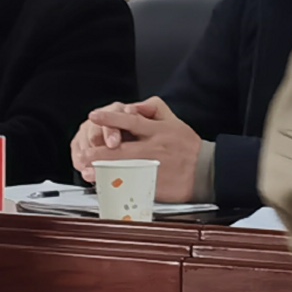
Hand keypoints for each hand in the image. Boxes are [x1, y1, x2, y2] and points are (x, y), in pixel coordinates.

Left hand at [74, 95, 210, 204]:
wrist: (207, 171)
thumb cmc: (189, 147)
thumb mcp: (174, 120)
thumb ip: (153, 108)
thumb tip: (134, 105)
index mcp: (158, 130)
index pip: (131, 120)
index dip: (111, 118)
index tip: (93, 116)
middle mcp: (155, 148)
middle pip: (122, 149)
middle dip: (99, 152)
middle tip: (83, 155)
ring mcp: (155, 167)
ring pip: (125, 168)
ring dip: (104, 171)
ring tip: (88, 172)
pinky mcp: (156, 184)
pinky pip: (134, 184)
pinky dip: (119, 185)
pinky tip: (106, 186)